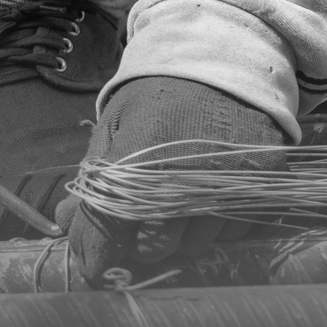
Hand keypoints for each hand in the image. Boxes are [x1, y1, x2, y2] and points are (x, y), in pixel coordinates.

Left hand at [59, 75, 285, 286]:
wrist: (220, 58)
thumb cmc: (158, 95)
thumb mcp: (116, 125)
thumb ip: (93, 178)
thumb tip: (63, 222)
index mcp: (138, 160)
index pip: (108, 230)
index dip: (95, 255)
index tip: (92, 268)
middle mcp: (184, 180)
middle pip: (153, 248)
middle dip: (139, 243)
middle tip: (138, 222)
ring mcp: (229, 185)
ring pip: (194, 245)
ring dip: (179, 235)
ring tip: (175, 200)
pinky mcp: (262, 186)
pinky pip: (232, 232)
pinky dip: (215, 223)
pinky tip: (208, 193)